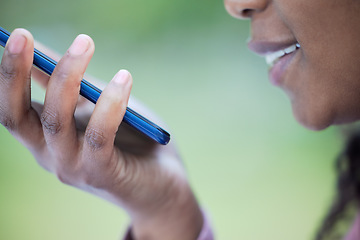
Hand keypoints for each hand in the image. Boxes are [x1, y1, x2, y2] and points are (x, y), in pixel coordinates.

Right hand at [0, 28, 202, 239]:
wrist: (160, 183)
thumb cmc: (130, 139)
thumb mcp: (97, 107)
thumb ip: (73, 87)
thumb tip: (43, 52)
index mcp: (45, 139)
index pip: (12, 108)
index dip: (9, 74)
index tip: (17, 37)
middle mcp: (51, 156)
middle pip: (18, 116)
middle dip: (16, 74)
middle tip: (24, 37)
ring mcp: (74, 168)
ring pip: (56, 122)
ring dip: (67, 78)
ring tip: (85, 43)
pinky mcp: (103, 174)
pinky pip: (99, 136)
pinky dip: (109, 104)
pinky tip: (124, 78)